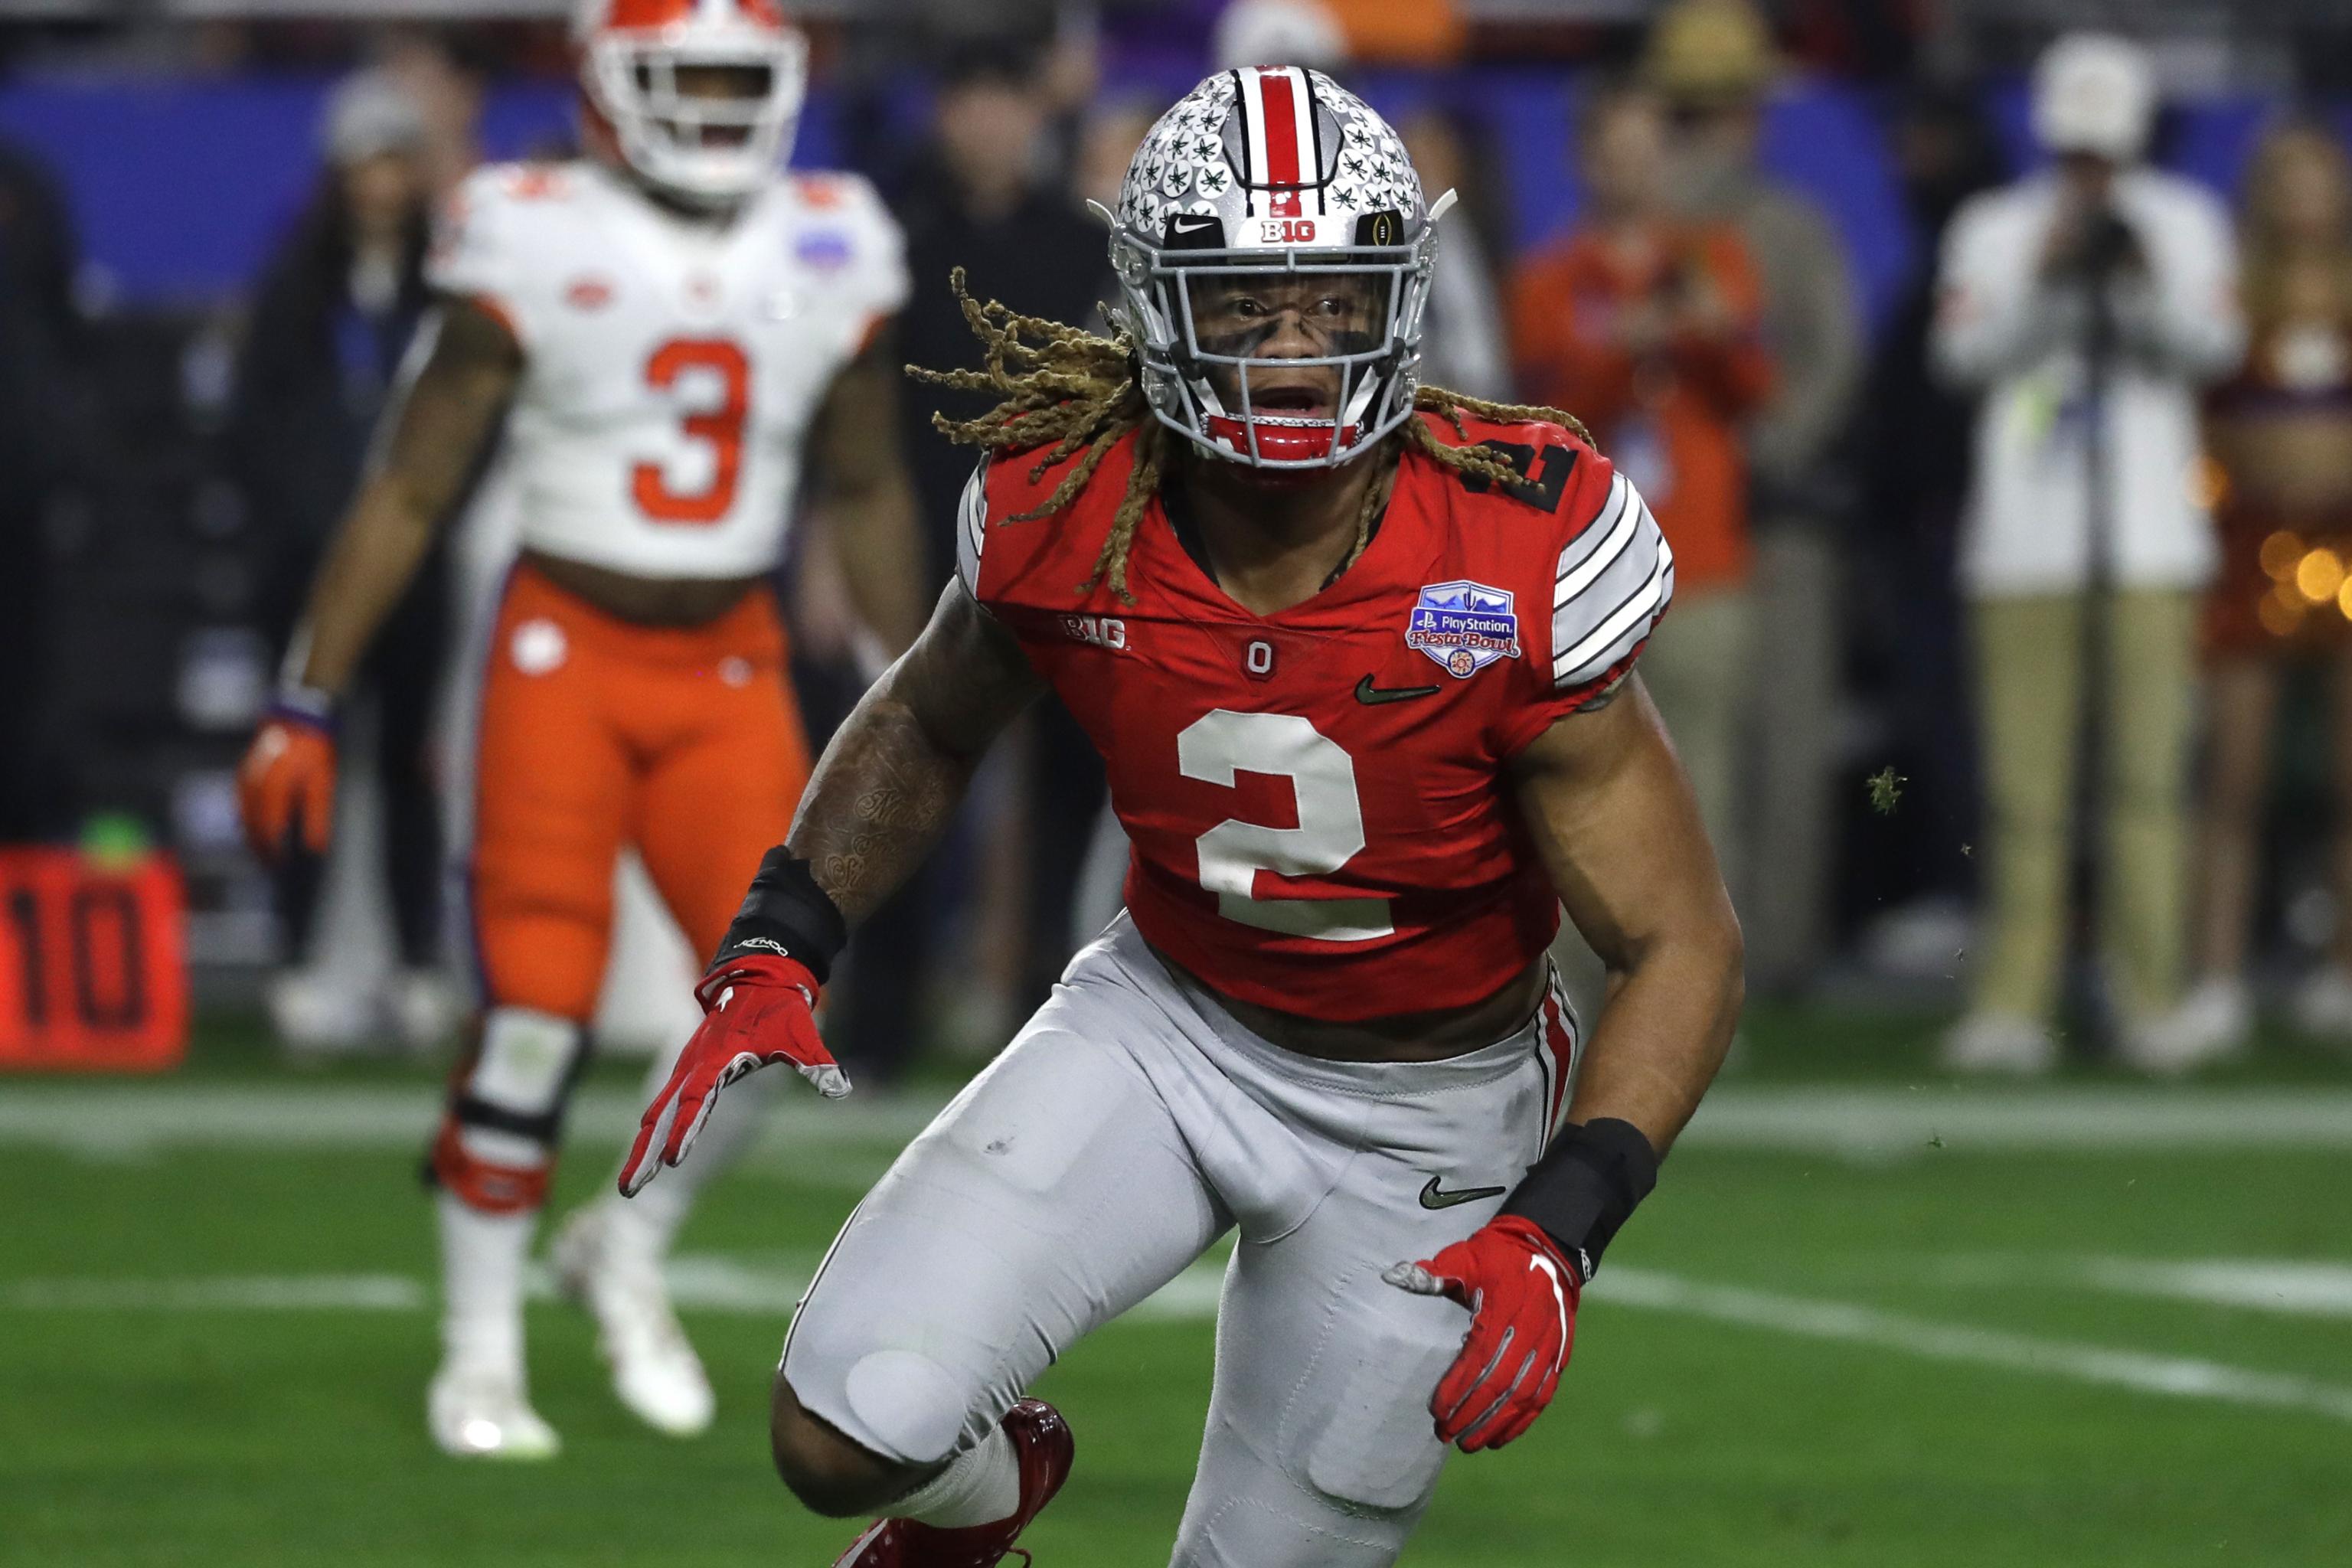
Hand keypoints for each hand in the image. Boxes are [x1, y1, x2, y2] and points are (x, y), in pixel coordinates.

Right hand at [237, 705, 336, 860]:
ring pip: (242, 815)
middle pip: (252, 825)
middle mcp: (254, 784)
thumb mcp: (322, 784)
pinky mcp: (243, 773)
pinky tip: (253, 829)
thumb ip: (317, 816)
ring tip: (261, 852)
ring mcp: (245, 777)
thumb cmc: (314, 752)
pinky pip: (239, 803)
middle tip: (269, 865)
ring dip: (250, 835)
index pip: (270, 828)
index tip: (280, 865)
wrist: (297, 719)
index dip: (273, 849)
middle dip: (259, 847)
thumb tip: (316, 848)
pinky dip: (245, 819)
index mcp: (275, 788)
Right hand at [619, 952, 849, 1196]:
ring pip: (658, 1112)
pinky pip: (665, 1104)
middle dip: (644, 1152)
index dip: (685, 1130)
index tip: (673, 1161)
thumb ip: (817, 1065)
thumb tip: (841, 1090)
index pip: (696, 1100)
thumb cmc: (780, 1009)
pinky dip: (653, 1129)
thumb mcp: (802, 1037)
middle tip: (630, 1189)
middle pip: (662, 1115)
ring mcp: (687, 1067)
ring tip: (632, 1184)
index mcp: (718, 1057)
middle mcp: (695, 1064)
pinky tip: (646, 1152)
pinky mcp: (689, 1069)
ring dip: (643, 1147)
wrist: (760, 976)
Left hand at [1383, 1215, 1578, 1451]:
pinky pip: (1542, 1397)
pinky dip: (1522, 1421)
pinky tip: (1499, 1439)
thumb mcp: (1465, 1257)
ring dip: (1495, 1424)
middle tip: (1445, 1434)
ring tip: (1468, 1444)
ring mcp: (1549, 1348)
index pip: (1480, 1359)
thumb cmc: (1497, 1256)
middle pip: (1500, 1385)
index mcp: (1505, 1310)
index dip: (1458, 1388)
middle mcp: (1531, 1333)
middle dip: (1471, 1413)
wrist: (1548, 1250)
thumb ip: (1434, 1272)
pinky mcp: (1559, 1357)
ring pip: (1522, 1397)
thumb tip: (1392, 1276)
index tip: (1436, 1410)